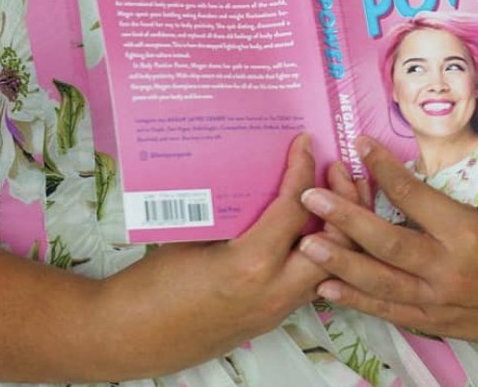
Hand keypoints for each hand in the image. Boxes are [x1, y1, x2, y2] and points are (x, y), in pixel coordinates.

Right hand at [96, 134, 330, 375]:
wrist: (135, 335)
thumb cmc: (155, 283)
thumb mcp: (194, 234)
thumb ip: (234, 211)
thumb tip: (255, 175)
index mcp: (251, 265)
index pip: (294, 209)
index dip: (302, 169)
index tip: (305, 142)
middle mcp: (273, 292)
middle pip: (334, 245)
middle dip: (343, 204)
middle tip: (333, 171)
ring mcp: (276, 311)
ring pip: (330, 269)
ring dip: (336, 232)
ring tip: (330, 196)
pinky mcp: (271, 319)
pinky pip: (310, 284)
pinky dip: (319, 254)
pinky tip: (309, 230)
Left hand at [297, 137, 477, 351]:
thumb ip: (448, 205)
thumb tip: (405, 181)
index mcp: (468, 233)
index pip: (413, 196)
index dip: (382, 168)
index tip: (359, 144)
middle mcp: (450, 269)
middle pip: (386, 242)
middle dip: (344, 218)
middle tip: (311, 196)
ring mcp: (441, 302)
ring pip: (380, 282)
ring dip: (339, 262)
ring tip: (306, 244)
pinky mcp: (438, 324)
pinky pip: (390, 312)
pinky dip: (358, 300)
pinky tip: (328, 288)